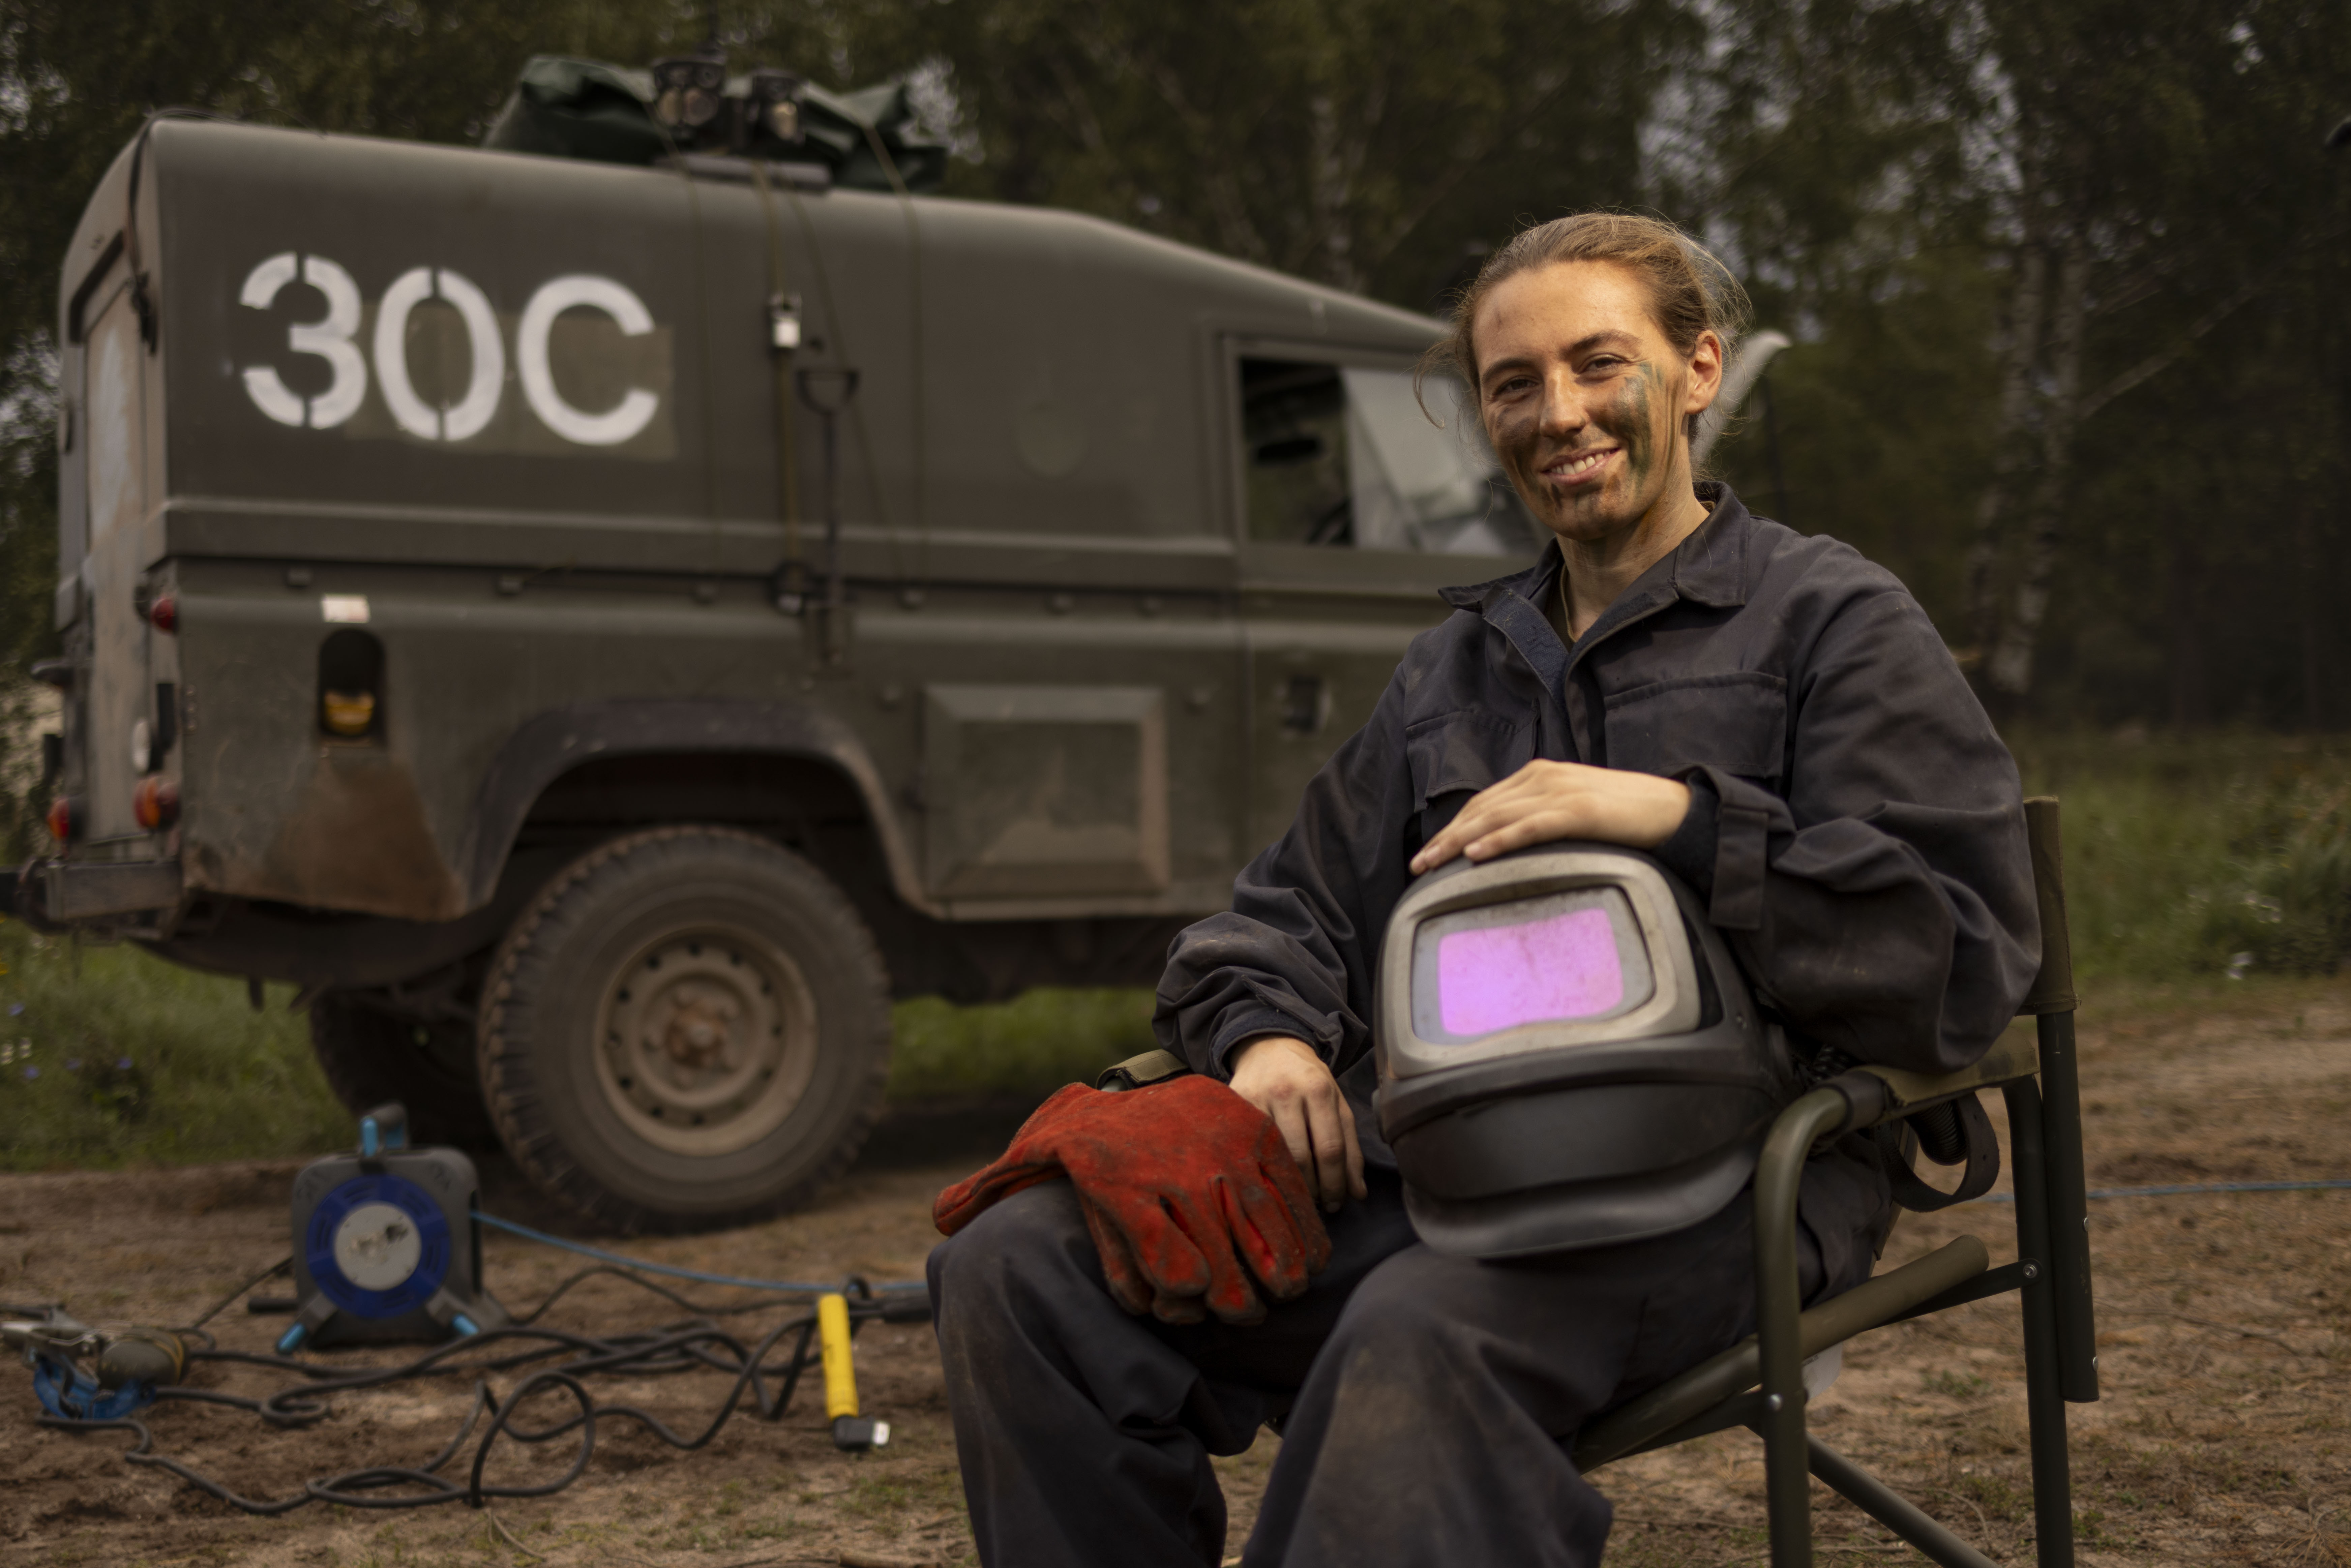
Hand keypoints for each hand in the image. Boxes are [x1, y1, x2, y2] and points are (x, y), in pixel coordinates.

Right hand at [1228, 1035, 1366, 1212]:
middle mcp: (1287, 1092)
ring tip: (1295, 1194)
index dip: (1335, 1183)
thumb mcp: (1337, 1104)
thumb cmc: (1308, 1081)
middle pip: (1301, 1157)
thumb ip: (1350, 1147)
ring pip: (1271, 1155)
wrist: (1270, 1047)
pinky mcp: (1234, 1103)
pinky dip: (1259, 1168)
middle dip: (1312, 1188)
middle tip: (1316, 1203)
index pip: (1330, 1149)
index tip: (1336, 1203)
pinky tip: (1268, 1178)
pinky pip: (1247, 1146)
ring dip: (1286, 1183)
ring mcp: (1257, 1098)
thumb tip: (1357, 1193)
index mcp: (1319, 1089)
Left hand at [1408, 759, 1689, 876]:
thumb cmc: (1624, 816)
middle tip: (1418, 864)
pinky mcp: (1580, 810)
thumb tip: (1511, 845)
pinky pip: (1531, 826)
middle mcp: (1544, 778)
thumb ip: (1542, 819)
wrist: (1675, 810)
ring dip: (1460, 841)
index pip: (1484, 802)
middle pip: (1482, 809)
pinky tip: (1477, 855)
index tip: (1429, 852)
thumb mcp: (1574, 812)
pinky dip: (1500, 839)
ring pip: (1498, 816)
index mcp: (1540, 776)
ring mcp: (1561, 792)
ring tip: (1433, 863)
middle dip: (1446, 837)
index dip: (1453, 827)